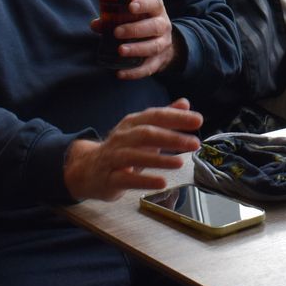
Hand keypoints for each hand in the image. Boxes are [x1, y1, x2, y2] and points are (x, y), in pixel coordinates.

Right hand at [62, 104, 204, 200]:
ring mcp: (114, 157)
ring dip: (159, 159)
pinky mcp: (109, 178)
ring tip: (180, 162)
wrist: (87, 169)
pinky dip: (145, 180)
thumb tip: (185, 103)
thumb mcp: (141, 130)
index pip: (155, 116)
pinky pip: (127, 178)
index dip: (176, 117)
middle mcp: (122, 137)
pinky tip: (162, 182)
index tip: (198, 120)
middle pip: (146, 133)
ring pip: (135, 155)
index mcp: (132, 123)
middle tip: (195, 143)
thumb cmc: (121, 149)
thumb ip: (163, 117)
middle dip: (172, 137)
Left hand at [91, 0, 178, 79]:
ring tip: (120, 51)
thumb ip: (114, 18)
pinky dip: (134, 72)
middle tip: (117, 32)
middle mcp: (163, 26)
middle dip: (135, 29)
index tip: (130, 7)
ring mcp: (163, 44)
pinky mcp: (159, 61)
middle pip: (155, 26)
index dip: (144, 4)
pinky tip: (120, 73)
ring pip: (154, 47)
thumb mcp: (132, 17)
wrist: (161, 42)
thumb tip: (95, 24)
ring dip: (136, 49)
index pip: (155, 3)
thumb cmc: (141, 24)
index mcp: (156, 11)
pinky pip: (149, 68)